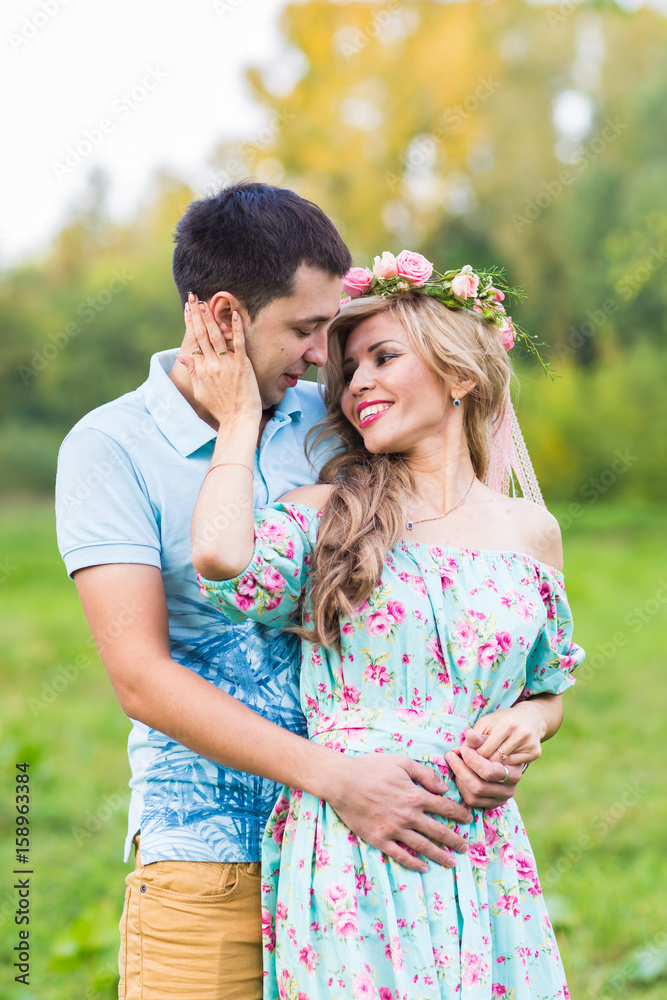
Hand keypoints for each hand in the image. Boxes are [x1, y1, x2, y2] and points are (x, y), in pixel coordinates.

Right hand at [177, 295, 261, 424]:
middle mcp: (211, 364)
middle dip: (196, 314)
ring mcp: (226, 364)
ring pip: (216, 336)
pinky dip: (236, 328)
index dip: (189, 323)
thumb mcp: (200, 391)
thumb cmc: (220, 408)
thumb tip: (182, 356)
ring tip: (205, 302)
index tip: (187, 308)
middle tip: (192, 297)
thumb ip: (192, 372)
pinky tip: (234, 314)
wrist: (238, 419)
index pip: (193, 340)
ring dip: (210, 317)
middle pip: (202, 334)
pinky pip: (238, 343)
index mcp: (201, 369)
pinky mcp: (242, 365)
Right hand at [329, 753, 471, 872]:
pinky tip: (424, 867)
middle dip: (455, 840)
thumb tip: (443, 788)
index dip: (460, 815)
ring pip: (423, 846)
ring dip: (440, 855)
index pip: (445, 808)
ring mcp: (395, 830)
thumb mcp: (401, 762)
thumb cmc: (371, 768)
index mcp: (416, 796)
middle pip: (439, 831)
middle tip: (467, 848)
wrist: (343, 782)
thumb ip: (425, 774)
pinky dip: (414, 863)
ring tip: (452, 862)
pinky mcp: (380, 839)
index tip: (469, 820)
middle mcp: (409, 816)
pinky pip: (401, 855)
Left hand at [446, 731, 522, 808]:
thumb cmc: (495, 745)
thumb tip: (468, 735)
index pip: (489, 770)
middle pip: (480, 785)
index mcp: (515, 770)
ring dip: (459, 777)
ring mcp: (502, 798)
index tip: (462, 748)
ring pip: (475, 794)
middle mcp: (511, 788)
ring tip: (454, 763)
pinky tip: (459, 774)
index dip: (471, 758)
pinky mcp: (493, 804)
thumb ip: (479, 738)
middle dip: (461, 769)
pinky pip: (473, 801)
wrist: (504, 759)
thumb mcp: (490, 738)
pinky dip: (461, 788)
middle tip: (451, 755)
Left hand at [471, 701, 547, 766]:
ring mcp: (530, 745)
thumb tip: (458, 750)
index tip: (468, 754)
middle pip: (494, 761)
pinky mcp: (535, 753)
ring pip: (504, 766)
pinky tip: (503, 758)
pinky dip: (506, 766)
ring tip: (488, 759)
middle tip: (476, 760)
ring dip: (493, 765)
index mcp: (506, 724)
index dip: (473, 755)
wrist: (530, 717)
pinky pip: (515, 767)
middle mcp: (521, 734)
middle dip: (482, 763)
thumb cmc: (503, 719)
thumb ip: (474, 736)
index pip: (484, 751)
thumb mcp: (486, 722)